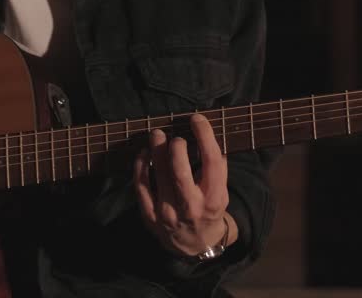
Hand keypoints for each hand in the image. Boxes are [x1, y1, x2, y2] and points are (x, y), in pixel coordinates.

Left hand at [132, 112, 237, 256]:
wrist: (195, 243)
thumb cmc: (208, 208)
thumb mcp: (221, 191)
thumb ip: (216, 166)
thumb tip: (205, 132)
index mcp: (214, 199)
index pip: (212, 162)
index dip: (204, 136)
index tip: (197, 119)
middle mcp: (192, 208)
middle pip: (180, 172)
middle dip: (175, 148)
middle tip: (174, 136)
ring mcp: (168, 213)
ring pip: (159, 176)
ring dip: (156, 151)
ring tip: (157, 134)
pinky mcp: (150, 216)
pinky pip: (141, 187)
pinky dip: (141, 166)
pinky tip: (144, 153)